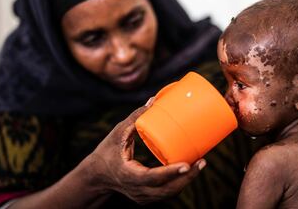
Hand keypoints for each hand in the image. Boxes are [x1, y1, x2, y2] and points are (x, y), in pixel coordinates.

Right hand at [88, 98, 205, 204]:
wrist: (95, 176)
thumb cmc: (106, 153)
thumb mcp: (117, 134)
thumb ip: (135, 118)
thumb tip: (154, 100)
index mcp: (129, 176)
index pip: (153, 178)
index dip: (171, 173)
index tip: (188, 164)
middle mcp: (137, 190)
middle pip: (167, 190)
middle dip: (187, 177)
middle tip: (202, 162)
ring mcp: (143, 196)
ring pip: (169, 193)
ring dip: (186, 181)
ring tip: (200, 164)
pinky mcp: (147, 196)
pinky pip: (166, 192)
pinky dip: (178, 183)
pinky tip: (188, 171)